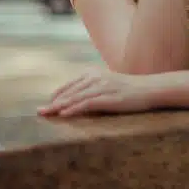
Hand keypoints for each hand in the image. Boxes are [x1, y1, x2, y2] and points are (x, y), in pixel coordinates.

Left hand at [37, 68, 158, 117]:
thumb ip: (94, 88)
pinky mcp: (109, 97)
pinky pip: (87, 103)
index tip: (46, 105)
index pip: (70, 85)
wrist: (149, 89)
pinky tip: (65, 114)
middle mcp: (96, 78)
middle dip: (53, 103)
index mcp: (94, 73)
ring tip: (48, 114)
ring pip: (76, 97)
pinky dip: (74, 108)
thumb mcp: (109, 84)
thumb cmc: (130, 89)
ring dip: (60, 106)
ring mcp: (102, 87)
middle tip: (39, 112)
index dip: (57, 95)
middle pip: (70, 91)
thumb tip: (79, 97)